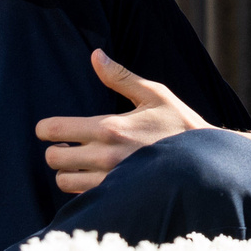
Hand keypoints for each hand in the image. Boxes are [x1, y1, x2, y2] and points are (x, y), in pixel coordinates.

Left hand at [36, 50, 210, 193]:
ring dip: (66, 172)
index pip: (55, 131)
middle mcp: (106, 156)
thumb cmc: (180, 124)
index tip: (50, 129)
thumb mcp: (155, 94)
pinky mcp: (118, 196)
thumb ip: (120, 77)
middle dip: (55, 150)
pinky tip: (93, 176)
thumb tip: (95, 55)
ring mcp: (111, 180)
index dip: (45, 129)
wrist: (205, 161)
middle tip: (65, 145)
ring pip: (63, 181)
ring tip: (79, 163)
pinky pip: (82, 196)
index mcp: (110, 127)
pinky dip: (81, 188)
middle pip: (53, 159)